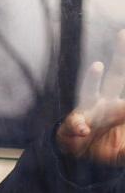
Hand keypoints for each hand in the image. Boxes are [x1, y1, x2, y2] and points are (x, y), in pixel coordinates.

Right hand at [57, 29, 124, 163]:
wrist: (80, 160)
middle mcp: (106, 102)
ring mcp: (88, 112)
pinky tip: (83, 130)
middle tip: (123, 32)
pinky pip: (74, 123)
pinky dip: (77, 125)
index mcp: (122, 105)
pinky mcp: (73, 126)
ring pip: (89, 91)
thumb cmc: (107, 147)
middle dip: (121, 55)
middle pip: (117, 75)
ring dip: (92, 79)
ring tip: (97, 66)